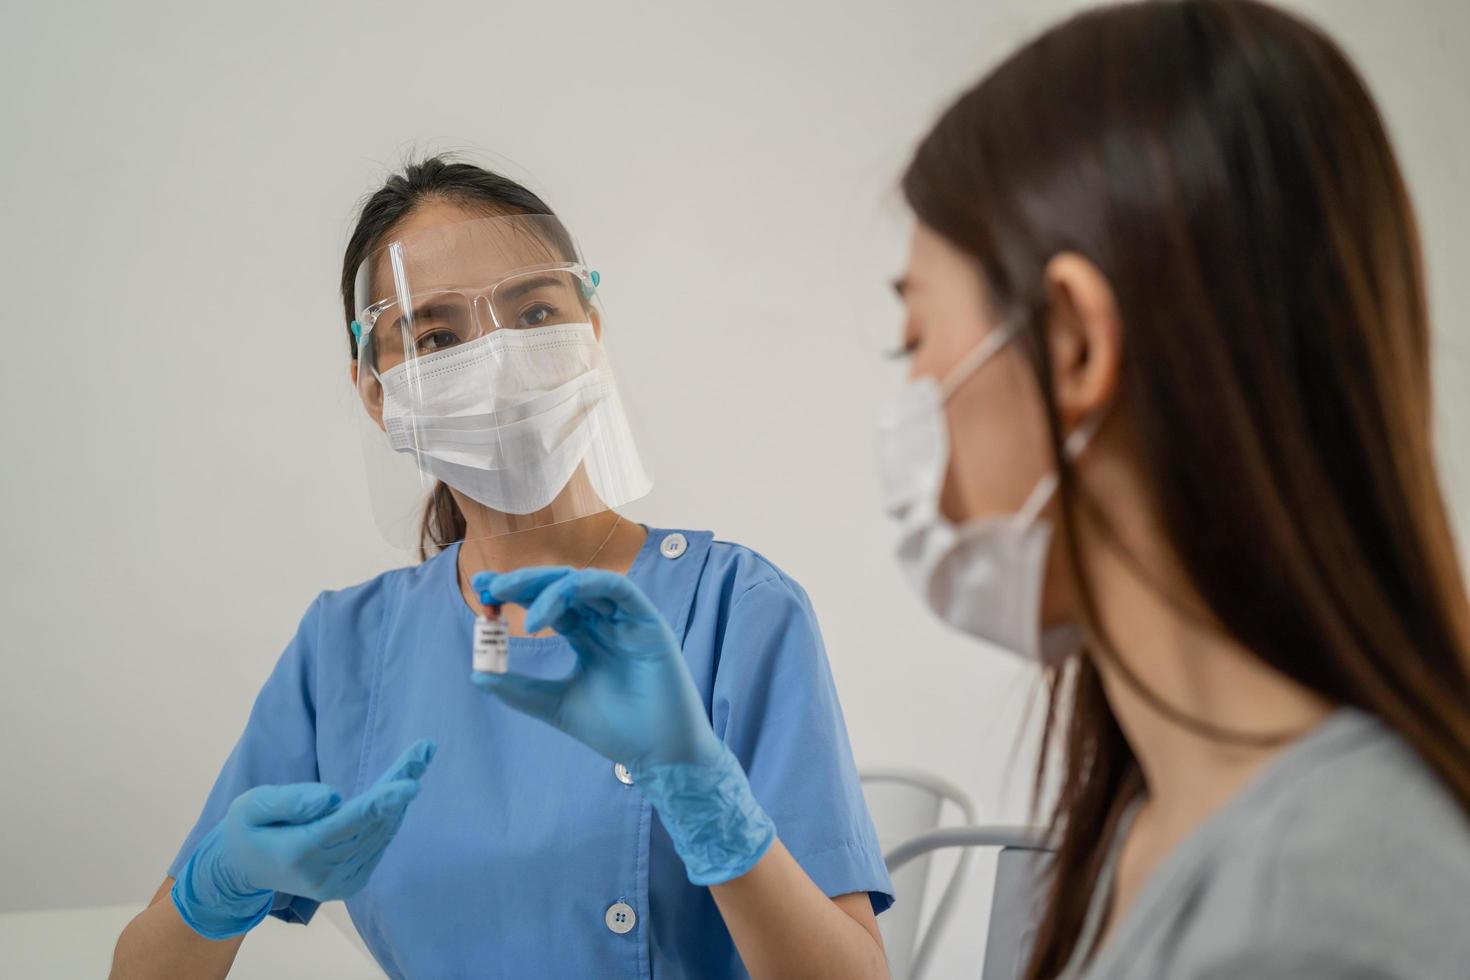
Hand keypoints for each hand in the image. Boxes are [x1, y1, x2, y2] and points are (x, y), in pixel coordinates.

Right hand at [172, 739, 434, 938]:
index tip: (412, 784)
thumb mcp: (251, 806)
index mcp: (299, 852)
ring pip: (381, 832)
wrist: (244, 869)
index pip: (350, 823)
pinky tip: (398, 790)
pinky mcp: (351, 885)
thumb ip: (288, 801)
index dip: (383, 802)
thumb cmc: (248, 828)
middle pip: (373, 822)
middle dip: (400, 783)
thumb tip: (331, 797)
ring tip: (419, 757)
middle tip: (424, 749)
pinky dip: (390, 815)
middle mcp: (325, 874)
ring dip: (401, 797)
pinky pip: (378, 843)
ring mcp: (340, 884)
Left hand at [470, 567, 718, 770]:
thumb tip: (477, 675)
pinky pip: (618, 588)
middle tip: (490, 587)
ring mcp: (627, 619)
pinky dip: (584, 586)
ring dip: (547, 586)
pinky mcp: (648, 621)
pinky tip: (552, 607)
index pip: (549, 603)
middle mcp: (606, 622)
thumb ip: (520, 690)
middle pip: (562, 586)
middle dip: (524, 581)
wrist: (658, 754)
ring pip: (584, 583)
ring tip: (516, 602)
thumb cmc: (617, 731)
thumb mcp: (556, 706)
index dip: (517, 593)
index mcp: (587, 637)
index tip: (482, 592)